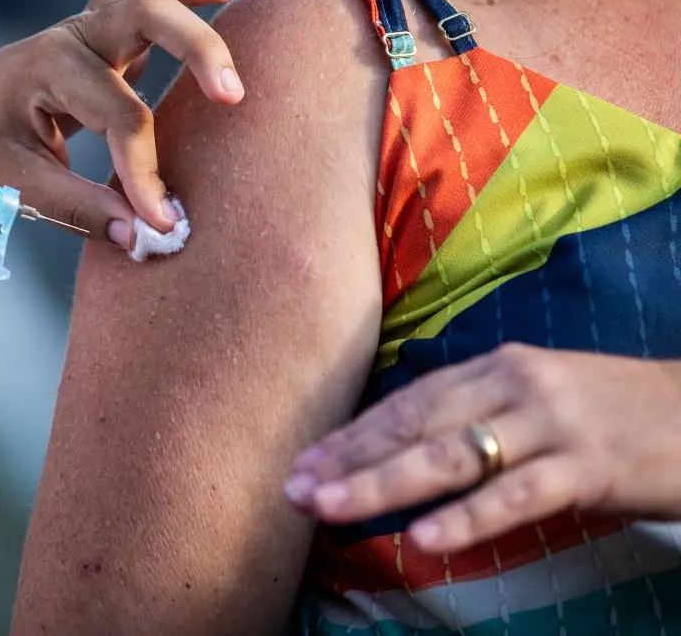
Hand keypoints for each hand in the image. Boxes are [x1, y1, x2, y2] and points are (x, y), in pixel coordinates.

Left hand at [0, 0, 239, 246]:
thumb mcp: (15, 186)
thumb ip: (81, 209)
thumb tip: (146, 236)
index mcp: (49, 71)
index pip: (121, 117)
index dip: (145, 173)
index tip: (162, 222)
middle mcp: (72, 37)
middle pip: (145, 14)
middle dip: (195, 48)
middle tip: (231, 97)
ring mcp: (89, 25)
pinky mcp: (104, 29)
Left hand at [283, 344, 680, 554]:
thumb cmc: (610, 413)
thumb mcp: (534, 398)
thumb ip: (475, 414)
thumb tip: (402, 449)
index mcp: (494, 366)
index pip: (407, 401)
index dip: (352, 433)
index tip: (303, 463)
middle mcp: (513, 384)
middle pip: (414, 425)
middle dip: (349, 459)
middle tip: (295, 488)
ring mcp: (551, 422)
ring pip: (451, 456)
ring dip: (383, 485)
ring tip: (332, 508)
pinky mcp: (589, 465)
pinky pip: (517, 495)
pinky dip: (468, 518)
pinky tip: (424, 538)